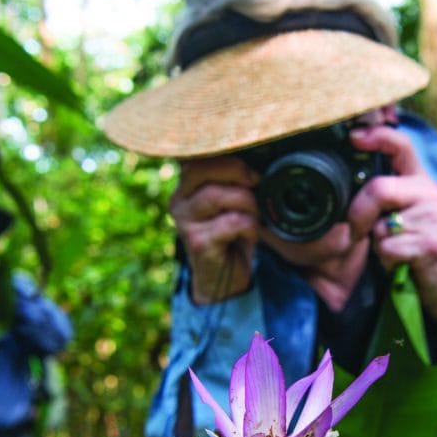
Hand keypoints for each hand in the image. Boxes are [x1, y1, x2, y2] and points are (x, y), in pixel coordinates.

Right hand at [169, 155, 261, 303]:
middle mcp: (179, 201)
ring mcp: (186, 222)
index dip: (229, 159)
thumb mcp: (230, 201)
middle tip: (256, 185)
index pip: (199, 156)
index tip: (252, 171)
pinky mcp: (198, 242)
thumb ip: (233, 179)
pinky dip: (249, 226)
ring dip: (247, 202)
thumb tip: (258, 159)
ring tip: (254, 215)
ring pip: (217, 194)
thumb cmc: (231, 235)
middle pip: (204, 169)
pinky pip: (231, 222)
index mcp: (186, 186)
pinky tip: (249, 235)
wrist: (223, 280)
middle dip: (239, 173)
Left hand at [347, 124, 436, 323]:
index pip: (400, 146)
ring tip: (393, 245)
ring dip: (376, 241)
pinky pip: (388, 247)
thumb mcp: (394, 211)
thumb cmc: (410, 243)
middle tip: (358, 230)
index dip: (377, 136)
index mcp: (417, 180)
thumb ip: (379, 193)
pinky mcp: (431, 243)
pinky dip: (385, 258)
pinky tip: (400, 259)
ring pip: (380, 223)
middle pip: (379, 188)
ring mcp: (434, 217)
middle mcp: (429, 192)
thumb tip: (347, 179)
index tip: (354, 136)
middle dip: (358, 213)